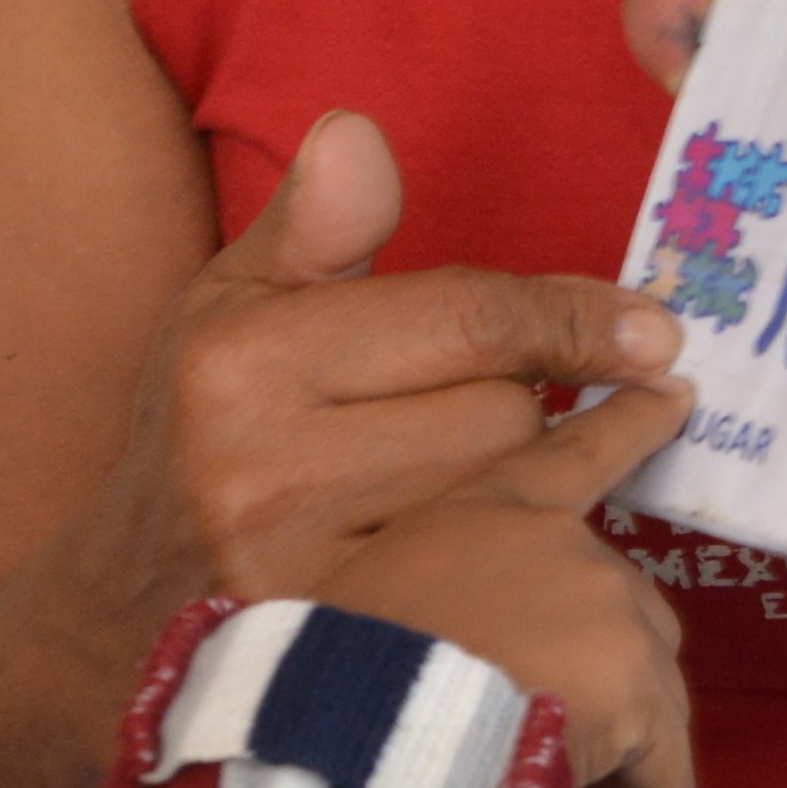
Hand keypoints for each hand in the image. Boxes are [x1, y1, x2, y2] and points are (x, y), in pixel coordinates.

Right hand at [81, 107, 683, 618]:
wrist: (132, 614)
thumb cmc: (204, 436)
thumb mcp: (232, 309)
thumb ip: (315, 226)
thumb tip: (359, 135)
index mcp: (241, 363)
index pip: (464, 321)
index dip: (573, 318)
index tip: (654, 328)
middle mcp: (264, 473)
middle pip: (501, 416)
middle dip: (528, 403)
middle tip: (507, 411)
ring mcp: (308, 578)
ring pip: (508, 503)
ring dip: (528, 483)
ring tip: (497, 477)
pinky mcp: (350, 653)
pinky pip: (499, 584)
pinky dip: (524, 555)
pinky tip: (526, 544)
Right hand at [323, 378, 706, 787]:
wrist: (345, 742)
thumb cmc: (324, 685)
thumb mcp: (360, 612)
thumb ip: (421, 612)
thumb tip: (452, 680)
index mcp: (481, 510)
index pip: (569, 454)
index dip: (625, 425)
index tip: (677, 394)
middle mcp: (557, 542)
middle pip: (624, 618)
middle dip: (599, 692)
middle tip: (545, 754)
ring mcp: (605, 609)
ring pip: (643, 704)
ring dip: (606, 763)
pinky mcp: (634, 688)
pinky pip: (663, 774)